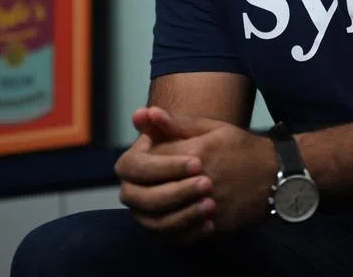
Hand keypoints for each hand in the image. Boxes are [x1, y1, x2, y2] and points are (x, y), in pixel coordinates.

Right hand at [114, 108, 216, 243]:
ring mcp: (145, 215)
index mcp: (132, 163)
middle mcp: (132, 191)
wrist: (220, 172)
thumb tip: (144, 112)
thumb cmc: (204, 147)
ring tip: (211, 205)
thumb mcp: (194, 132)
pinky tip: (210, 224)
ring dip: (184, 215)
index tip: (197, 162)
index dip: (165, 166)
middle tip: (207, 183)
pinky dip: (190, 233)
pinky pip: (170, 240)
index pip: (136, 166)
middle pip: (143, 198)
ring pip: (156, 222)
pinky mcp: (161, 233)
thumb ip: (171, 124)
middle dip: (175, 192)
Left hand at [144, 108, 277, 235]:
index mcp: (196, 153)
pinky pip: (183, 235)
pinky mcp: (217, 226)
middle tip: (150, 184)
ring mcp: (209, 207)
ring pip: (163, 218)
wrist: (277, 174)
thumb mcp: (210, 128)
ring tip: (158, 202)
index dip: (144, 161)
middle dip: (146, 187)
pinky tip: (173, 218)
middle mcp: (200, 181)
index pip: (150, 161)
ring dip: (156, 210)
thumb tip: (143, 113)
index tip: (148, 160)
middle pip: (152, 192)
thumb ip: (175, 124)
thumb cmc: (241, 147)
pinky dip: (173, 229)